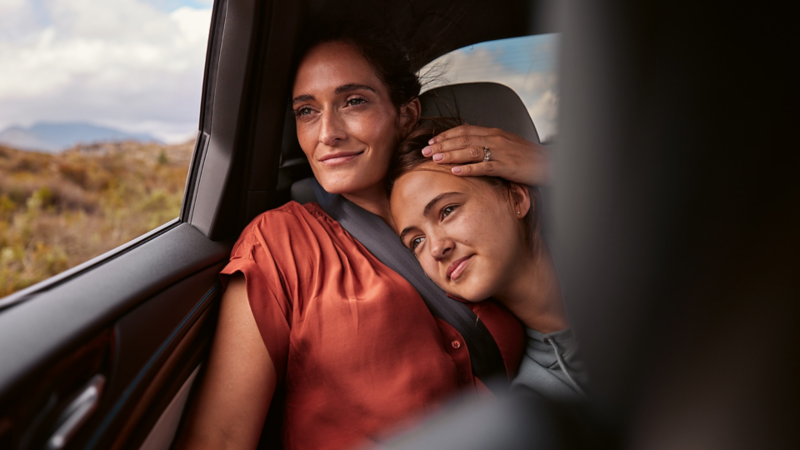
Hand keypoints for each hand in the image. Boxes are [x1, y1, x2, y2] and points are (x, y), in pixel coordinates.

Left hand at [421, 124, 550, 185]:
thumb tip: (470, 139)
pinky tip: (455, 171)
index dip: (446, 135)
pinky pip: (484, 166)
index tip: (431, 141)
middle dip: (442, 144)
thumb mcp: (506, 143)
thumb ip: (488, 141)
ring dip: (450, 154)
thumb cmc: (527, 156)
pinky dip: (469, 168)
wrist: (550, 162)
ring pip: (470, 151)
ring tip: (434, 159)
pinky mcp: (507, 166)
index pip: (464, 130)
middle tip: (424, 151)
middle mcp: (495, 139)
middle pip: (463, 139)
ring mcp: (501, 152)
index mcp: (494, 132)